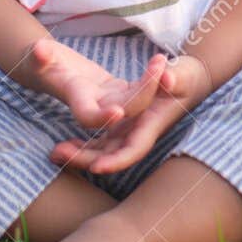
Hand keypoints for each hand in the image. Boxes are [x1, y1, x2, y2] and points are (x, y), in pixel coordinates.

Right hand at [21, 36, 165, 129]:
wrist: (50, 67)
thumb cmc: (40, 61)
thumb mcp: (37, 56)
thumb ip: (39, 55)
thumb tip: (39, 50)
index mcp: (75, 99)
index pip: (88, 116)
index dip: (101, 117)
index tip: (117, 113)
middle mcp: (95, 104)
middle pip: (123, 109)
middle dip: (143, 94)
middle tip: (158, 67)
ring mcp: (109, 99)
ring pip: (135, 100)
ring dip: (151, 84)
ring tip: (161, 60)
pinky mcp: (118, 90)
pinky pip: (138, 89)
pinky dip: (150, 78)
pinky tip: (160, 61)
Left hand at [49, 53, 213, 174]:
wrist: (187, 79)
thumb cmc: (187, 75)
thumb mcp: (184, 74)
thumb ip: (177, 77)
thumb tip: (168, 77)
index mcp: (153, 124)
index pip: (134, 149)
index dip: (116, 160)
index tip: (96, 167)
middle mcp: (140, 133)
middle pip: (112, 155)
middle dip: (87, 159)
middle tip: (59, 155)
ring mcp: (130, 131)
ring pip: (103, 151)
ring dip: (81, 154)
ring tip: (55, 152)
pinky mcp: (123, 126)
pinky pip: (101, 141)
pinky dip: (84, 145)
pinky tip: (64, 145)